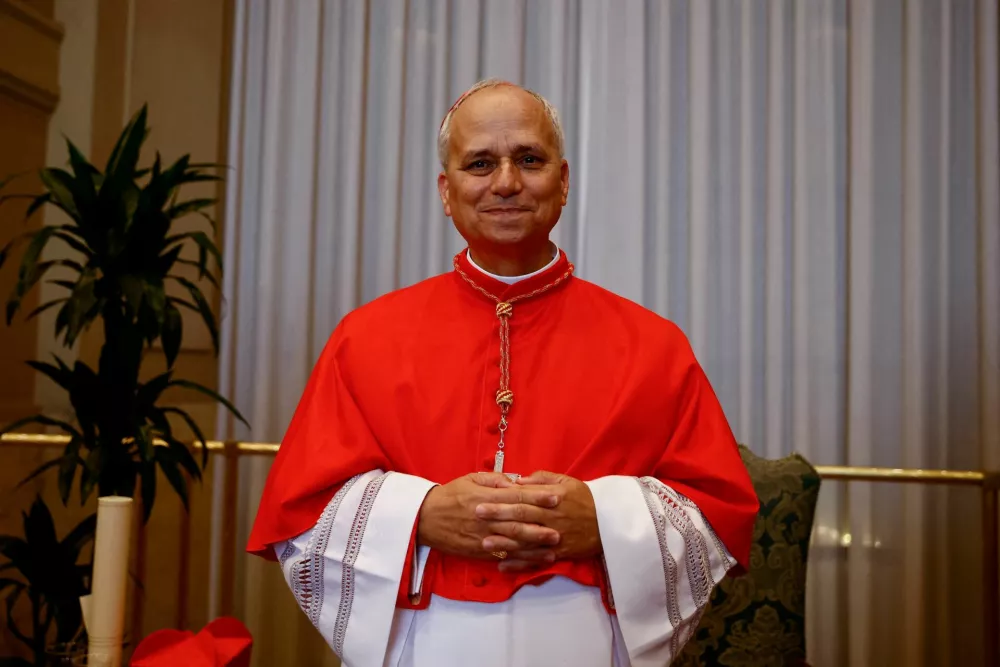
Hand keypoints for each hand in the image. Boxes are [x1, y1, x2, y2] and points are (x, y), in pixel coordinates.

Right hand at [416, 472, 560, 560]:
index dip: (537, 497)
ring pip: (512, 542)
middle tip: (560, 529)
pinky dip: (518, 559)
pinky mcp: (478, 551)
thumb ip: (495, 480)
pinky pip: (502, 556)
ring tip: (552, 548)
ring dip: (533, 546)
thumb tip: (516, 481)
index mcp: (485, 497)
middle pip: (517, 522)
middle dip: (540, 526)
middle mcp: (486, 518)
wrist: (425, 518)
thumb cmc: (451, 495)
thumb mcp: (470, 479)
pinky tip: (533, 560)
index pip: (516, 497)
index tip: (555, 498)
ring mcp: (482, 537)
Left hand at [476, 471, 601, 572]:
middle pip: (520, 518)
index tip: (481, 500)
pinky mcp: (558, 554)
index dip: (500, 501)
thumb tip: (517, 480)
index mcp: (550, 499)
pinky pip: (536, 561)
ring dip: (504, 543)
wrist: (610, 521)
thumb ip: (541, 479)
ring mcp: (553, 538)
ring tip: (484, 543)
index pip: (521, 499)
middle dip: (496, 518)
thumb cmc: (584, 497)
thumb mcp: (565, 481)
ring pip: (525, 542)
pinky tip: (503, 566)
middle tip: (475, 517)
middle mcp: (550, 519)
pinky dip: (519, 565)